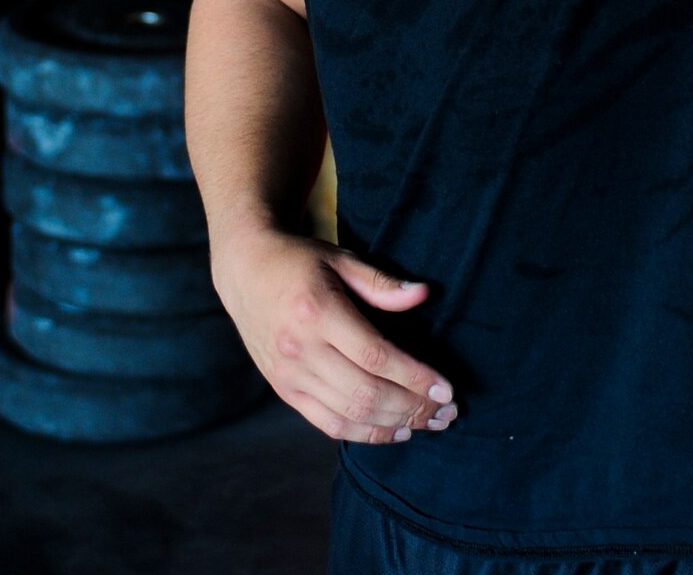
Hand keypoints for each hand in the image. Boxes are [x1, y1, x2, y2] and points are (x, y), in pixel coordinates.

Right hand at [211, 227, 458, 444]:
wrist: (245, 271)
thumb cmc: (299, 261)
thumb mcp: (339, 259)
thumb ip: (381, 283)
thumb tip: (424, 294)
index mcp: (317, 312)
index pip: (376, 356)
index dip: (414, 378)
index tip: (446, 390)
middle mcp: (300, 348)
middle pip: (366, 393)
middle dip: (413, 407)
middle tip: (446, 413)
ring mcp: (289, 374)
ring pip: (350, 415)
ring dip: (394, 424)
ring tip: (428, 423)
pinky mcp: (284, 390)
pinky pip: (328, 423)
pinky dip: (364, 434)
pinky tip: (394, 430)